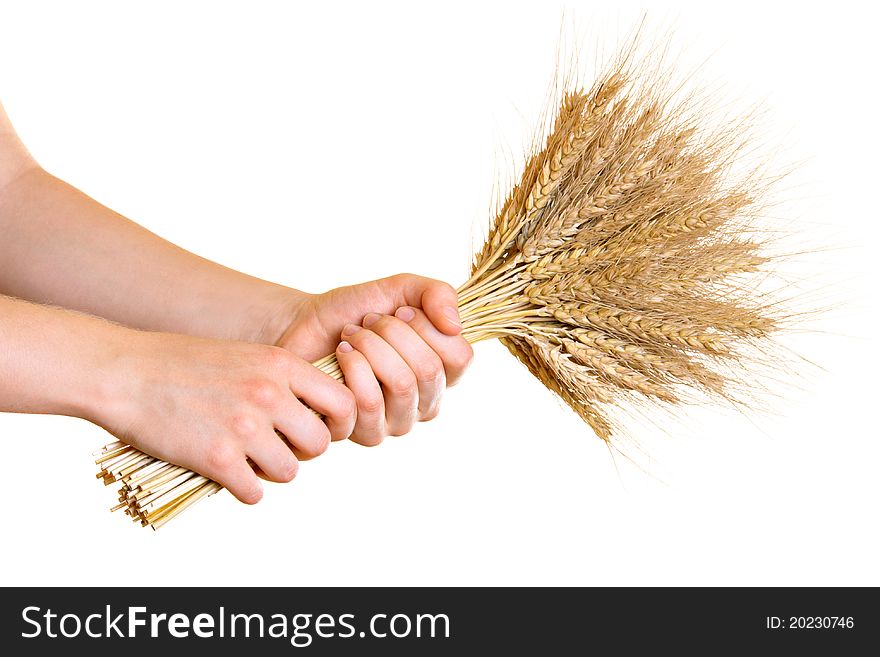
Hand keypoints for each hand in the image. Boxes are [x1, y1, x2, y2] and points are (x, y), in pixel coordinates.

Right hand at [96, 331, 355, 503]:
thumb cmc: (184, 364)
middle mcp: (269, 394)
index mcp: (280, 365)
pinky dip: (244, 489)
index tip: (314, 426)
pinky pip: (254, 492)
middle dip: (302, 451)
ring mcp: (244, 427)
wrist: (126, 373)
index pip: (343, 402)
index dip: (335, 422)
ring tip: (250, 460)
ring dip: (272, 472)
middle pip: (320, 443)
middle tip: (278, 446)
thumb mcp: (246, 356)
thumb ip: (284, 381)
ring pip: (290, 472)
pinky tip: (229, 474)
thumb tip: (317, 416)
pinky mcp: (217, 458)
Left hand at [272, 274, 472, 444]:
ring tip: (350, 335)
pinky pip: (369, 403)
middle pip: (429, 370)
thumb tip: (455, 326)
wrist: (304, 325)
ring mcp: (396, 422)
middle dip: (393, 333)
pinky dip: (352, 367)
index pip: (460, 358)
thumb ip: (437, 294)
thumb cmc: (356, 310)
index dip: (430, 328)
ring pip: (401, 385)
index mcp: (443, 372)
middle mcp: (425, 403)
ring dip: (370, 347)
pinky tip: (340, 356)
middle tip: (368, 321)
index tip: (401, 311)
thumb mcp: (402, 289)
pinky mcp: (365, 434)